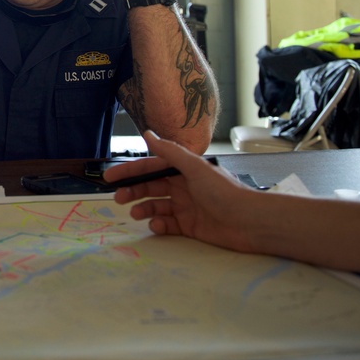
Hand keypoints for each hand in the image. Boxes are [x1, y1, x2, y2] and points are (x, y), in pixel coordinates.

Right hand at [103, 130, 259, 252]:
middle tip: (118, 199)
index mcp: (183, 170)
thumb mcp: (195, 167)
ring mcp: (185, 207)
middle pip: (150, 187)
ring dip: (143, 209)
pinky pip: (167, 224)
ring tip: (135, 214)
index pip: (150, 167)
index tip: (110, 178)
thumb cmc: (224, 192)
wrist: (250, 223)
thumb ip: (170, 152)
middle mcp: (182, 187)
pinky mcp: (189, 226)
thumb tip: (148, 133)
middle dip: (133, 191)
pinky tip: (156, 226)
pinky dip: (158, 225)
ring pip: (156, 206)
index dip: (129, 171)